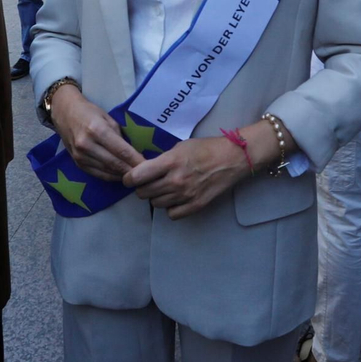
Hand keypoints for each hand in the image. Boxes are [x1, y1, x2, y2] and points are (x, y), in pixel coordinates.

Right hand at [51, 87, 142, 182]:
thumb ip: (119, 136)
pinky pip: (97, 174)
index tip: (148, 166)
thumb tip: (133, 153)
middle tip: (146, 175)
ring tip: (136, 177)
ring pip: (107, 171)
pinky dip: (111, 177)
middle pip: (114, 163)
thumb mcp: (107, 118)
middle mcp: (87, 145)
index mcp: (97, 130)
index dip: (135, 160)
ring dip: (122, 175)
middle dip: (131, 171)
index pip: (121, 150)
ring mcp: (80, 156)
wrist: (64, 113)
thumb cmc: (89, 112)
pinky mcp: (77, 163)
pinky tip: (121, 176)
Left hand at [123, 136, 250, 219]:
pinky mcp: (195, 206)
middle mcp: (175, 181)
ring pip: (156, 204)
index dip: (128, 179)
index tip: (129, 178)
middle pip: (143, 193)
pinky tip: (175, 199)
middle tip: (148, 183)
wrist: (232, 158)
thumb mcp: (180, 147)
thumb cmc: (205, 148)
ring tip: (164, 188)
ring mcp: (185, 195)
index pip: (137, 176)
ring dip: (156, 197)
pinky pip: (172, 214)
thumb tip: (144, 170)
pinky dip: (170, 208)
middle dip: (142, 188)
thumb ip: (161, 160)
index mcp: (170, 162)